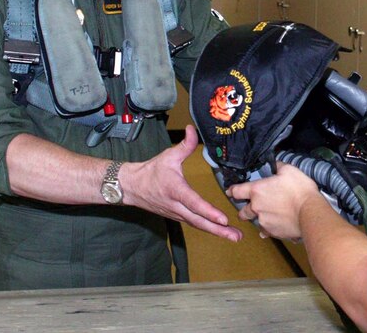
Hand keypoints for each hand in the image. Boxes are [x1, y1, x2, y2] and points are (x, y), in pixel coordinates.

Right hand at [120, 125, 241, 241]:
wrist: (130, 187)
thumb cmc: (150, 171)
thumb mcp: (168, 156)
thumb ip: (185, 145)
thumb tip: (193, 128)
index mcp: (176, 190)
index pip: (194, 203)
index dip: (209, 212)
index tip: (223, 219)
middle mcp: (176, 206)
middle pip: (199, 221)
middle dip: (219, 230)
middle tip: (236, 237)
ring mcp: (176, 214)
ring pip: (197, 225)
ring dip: (216, 232)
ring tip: (234, 237)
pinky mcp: (176, 217)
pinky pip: (194, 224)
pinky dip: (207, 228)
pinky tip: (220, 231)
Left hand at [227, 162, 322, 239]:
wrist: (310, 213)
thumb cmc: (299, 190)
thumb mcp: (289, 171)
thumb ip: (278, 167)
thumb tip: (275, 164)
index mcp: (257, 191)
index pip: (237, 191)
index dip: (232, 191)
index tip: (230, 192)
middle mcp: (256, 207)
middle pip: (243, 211)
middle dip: (245, 210)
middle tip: (250, 207)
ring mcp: (263, 221)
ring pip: (256, 221)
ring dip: (259, 218)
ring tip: (268, 216)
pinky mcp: (272, 232)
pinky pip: (266, 231)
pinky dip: (269, 228)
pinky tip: (276, 225)